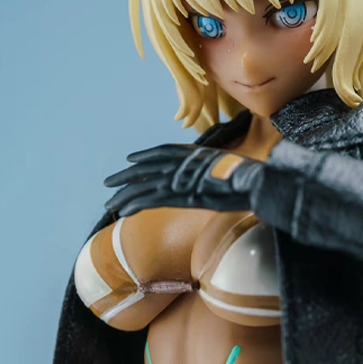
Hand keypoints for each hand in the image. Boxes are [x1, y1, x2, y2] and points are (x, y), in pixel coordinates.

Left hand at [103, 144, 264, 215]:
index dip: (145, 156)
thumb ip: (219, 171)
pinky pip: (150, 200)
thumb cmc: (250, 179)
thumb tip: (220, 175)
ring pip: (143, 185)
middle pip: (146, 167)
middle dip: (126, 175)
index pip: (163, 152)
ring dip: (123, 193)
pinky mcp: (179, 195)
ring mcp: (180, 178)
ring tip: (108, 201)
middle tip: (108, 182)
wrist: (254, 183)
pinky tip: (123, 211)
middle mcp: (182, 163)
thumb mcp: (233, 169)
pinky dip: (135, 204)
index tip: (131, 160)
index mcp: (194, 154)